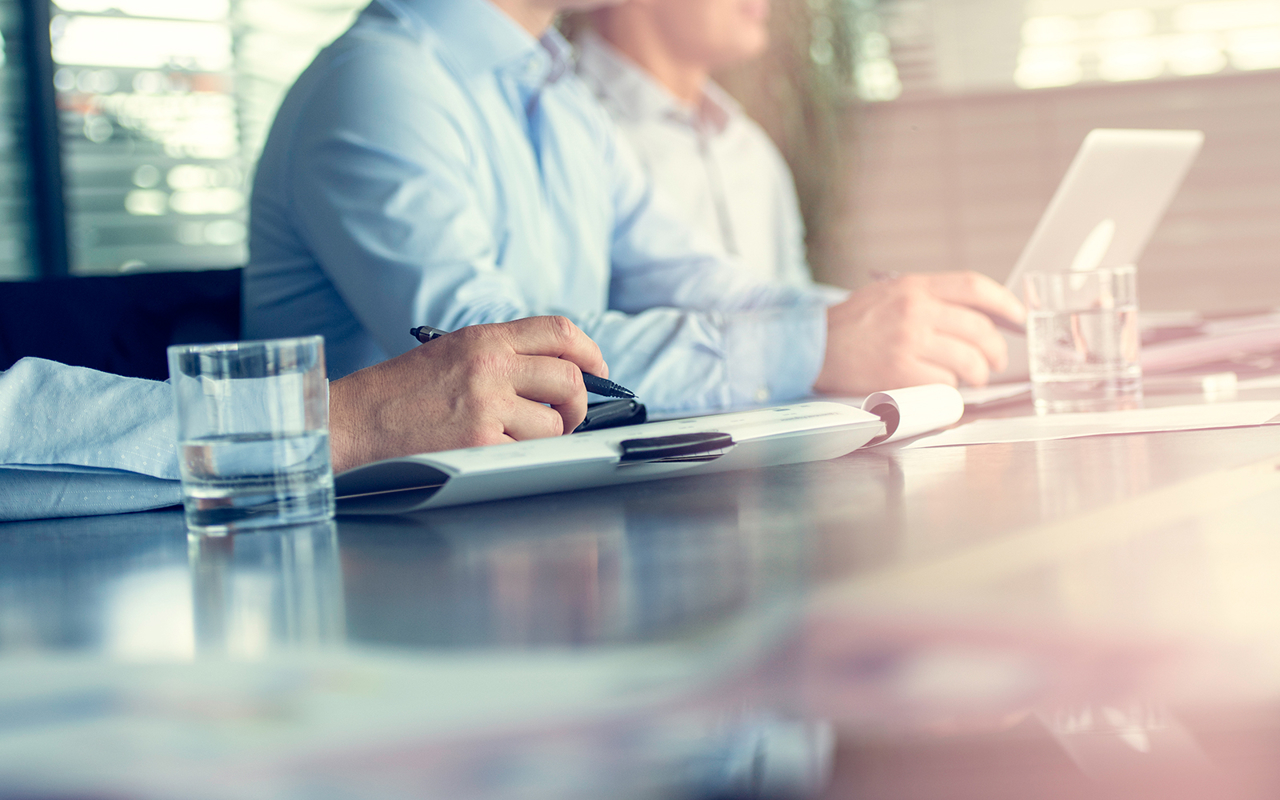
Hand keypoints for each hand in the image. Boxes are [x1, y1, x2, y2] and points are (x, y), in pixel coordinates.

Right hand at [328, 316, 605, 472]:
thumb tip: (558, 371)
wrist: (354, 419)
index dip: (589, 352)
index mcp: (483, 339)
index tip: (597, 369)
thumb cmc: (398, 391)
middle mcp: (489, 366)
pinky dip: (517, 454)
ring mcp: (486, 405)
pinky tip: (490, 448)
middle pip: (569, 379)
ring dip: (544, 435)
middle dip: (576, 403)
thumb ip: (502, 356)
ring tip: (514, 435)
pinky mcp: (480, 443)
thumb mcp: (451, 353)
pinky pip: (527, 451)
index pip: (559, 332)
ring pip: (553, 423)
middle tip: (564, 415)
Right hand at [814, 271, 1024, 394]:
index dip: (1005, 304)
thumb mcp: (889, 293)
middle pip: (979, 330)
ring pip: (968, 361)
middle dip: (996, 351)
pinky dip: (950, 388)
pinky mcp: (900, 372)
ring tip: (973, 378)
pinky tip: (942, 385)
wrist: (813, 347)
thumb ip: (928, 298)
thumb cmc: (851, 324)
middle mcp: (915, 310)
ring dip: (977, 375)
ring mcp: (908, 342)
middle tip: (995, 362)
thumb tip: (975, 315)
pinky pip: (944, 383)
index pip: (975, 287)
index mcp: (915, 286)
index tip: (1019, 319)